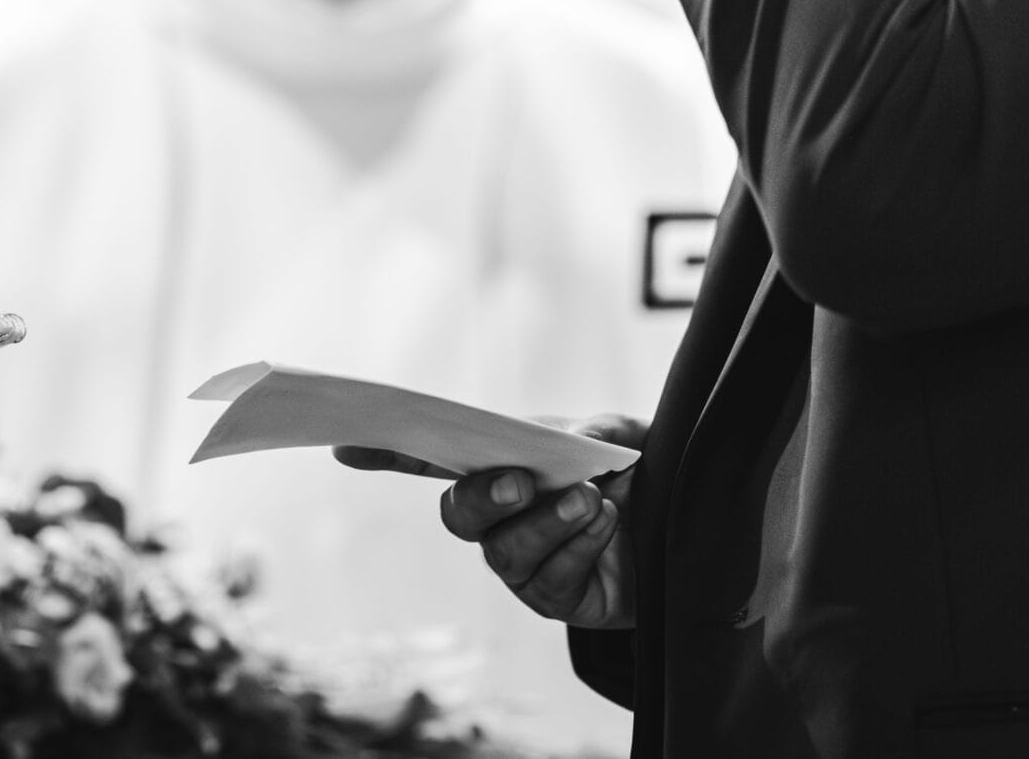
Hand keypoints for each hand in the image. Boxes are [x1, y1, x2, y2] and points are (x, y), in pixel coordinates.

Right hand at [339, 415, 644, 628]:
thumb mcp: (625, 436)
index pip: (431, 459)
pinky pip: (548, 581)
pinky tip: (605, 522)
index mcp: (498, 466)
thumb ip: (603, 428)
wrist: (682, 529)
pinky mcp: (555, 599)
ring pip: (504, 552)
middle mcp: (498, 518)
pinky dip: (578, 547)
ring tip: (590, 499)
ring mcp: (521, 563)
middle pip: (459, 515)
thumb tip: (581, 434)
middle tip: (521, 480)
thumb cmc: (635, 474)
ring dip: (546, 522)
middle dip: (483, 497)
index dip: (387, 454)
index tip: (346, 444)